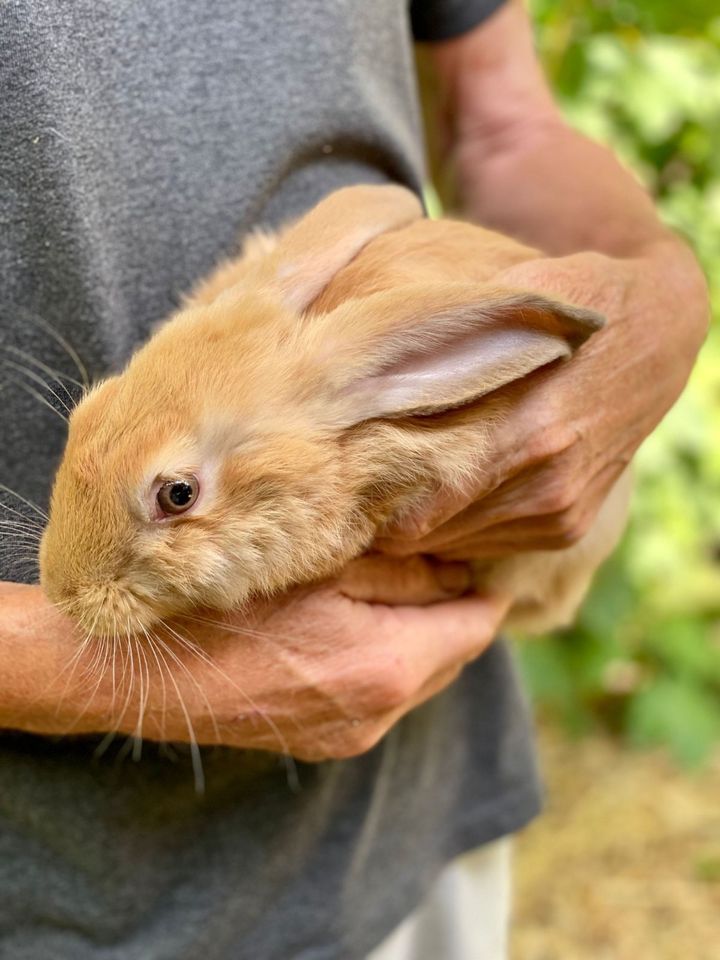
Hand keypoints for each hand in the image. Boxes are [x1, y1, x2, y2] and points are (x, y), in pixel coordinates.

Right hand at [11, 558, 507, 760]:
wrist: (142, 673)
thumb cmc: (225, 604)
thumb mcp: (320, 567)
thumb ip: (403, 572)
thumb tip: (458, 572)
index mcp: (388, 666)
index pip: (475, 627)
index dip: (486, 588)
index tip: (485, 556)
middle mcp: (378, 714)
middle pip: (453, 658)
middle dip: (457, 613)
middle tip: (448, 564)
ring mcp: (349, 736)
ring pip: (418, 681)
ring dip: (422, 640)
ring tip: (404, 592)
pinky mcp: (321, 743)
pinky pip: (381, 700)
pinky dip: (387, 664)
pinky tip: (359, 629)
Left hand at [375, 240, 707, 559]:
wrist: (656, 334)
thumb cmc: (571, 303)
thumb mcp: (511, 297)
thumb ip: (443, 339)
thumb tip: (360, 366)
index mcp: (525, 431)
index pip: (412, 500)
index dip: (362, 495)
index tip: (332, 473)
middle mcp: (544, 485)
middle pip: (421, 530)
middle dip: (380, 510)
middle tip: (346, 480)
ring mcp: (559, 513)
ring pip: (448, 544)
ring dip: (417, 520)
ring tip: (390, 481)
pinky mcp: (568, 527)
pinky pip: (484, 546)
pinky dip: (455, 525)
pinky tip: (444, 486)